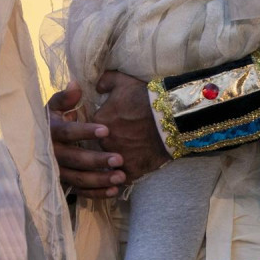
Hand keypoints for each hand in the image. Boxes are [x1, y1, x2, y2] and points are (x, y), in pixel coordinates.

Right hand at [47, 84, 124, 198]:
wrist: (36, 144)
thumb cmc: (52, 121)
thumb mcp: (54, 107)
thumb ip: (65, 97)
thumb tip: (76, 85)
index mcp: (50, 132)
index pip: (67, 132)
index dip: (85, 132)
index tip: (106, 130)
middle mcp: (51, 154)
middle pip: (74, 158)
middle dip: (97, 160)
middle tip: (120, 159)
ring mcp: (57, 171)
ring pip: (78, 178)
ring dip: (100, 179)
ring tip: (121, 176)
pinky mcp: (63, 184)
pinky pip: (80, 191)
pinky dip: (96, 194)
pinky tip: (114, 190)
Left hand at [89, 71, 170, 185]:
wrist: (172, 116)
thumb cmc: (146, 97)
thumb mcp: (122, 81)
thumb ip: (104, 81)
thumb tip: (95, 87)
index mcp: (97, 122)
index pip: (88, 129)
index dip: (95, 130)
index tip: (106, 128)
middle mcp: (103, 142)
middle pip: (97, 147)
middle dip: (104, 145)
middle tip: (117, 142)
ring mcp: (118, 158)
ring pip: (108, 164)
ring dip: (111, 162)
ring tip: (120, 159)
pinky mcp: (132, 170)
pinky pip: (122, 178)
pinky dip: (123, 177)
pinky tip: (125, 173)